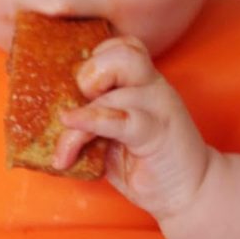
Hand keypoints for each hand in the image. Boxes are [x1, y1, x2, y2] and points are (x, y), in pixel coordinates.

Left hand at [54, 36, 211, 220]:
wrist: (189, 192)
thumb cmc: (146, 162)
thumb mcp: (112, 134)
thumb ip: (92, 117)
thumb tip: (50, 113)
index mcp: (142, 82)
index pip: (120, 46)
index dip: (95, 59)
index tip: (78, 89)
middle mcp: (152, 86)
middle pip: (121, 52)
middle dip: (90, 73)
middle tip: (78, 104)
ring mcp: (157, 106)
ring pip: (114, 90)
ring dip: (81, 113)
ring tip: (66, 146)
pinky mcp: (156, 132)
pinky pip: (119, 119)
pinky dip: (90, 122)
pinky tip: (70, 134)